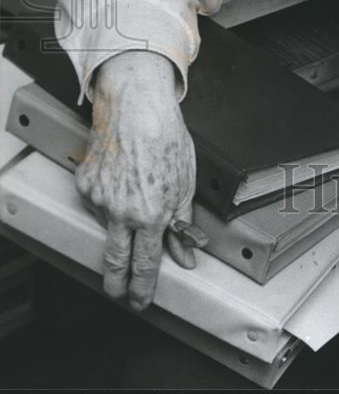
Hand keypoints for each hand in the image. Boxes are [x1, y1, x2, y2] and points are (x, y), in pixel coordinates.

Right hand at [76, 50, 196, 310]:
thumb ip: (182, 222)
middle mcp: (122, 212)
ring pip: (107, 228)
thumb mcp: (186, 181)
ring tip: (135, 199)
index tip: (142, 301)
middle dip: (118, 284)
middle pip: (114, 262)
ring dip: (118, 228)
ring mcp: (99, 200)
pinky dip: (109, 200)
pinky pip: (98, 204)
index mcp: (152, 214)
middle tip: (122, 295)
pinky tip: (123, 179)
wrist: (136, 106)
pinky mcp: (85, 185)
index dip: (143, 288)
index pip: (145, 264)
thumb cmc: (167, 137)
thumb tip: (185, 255)